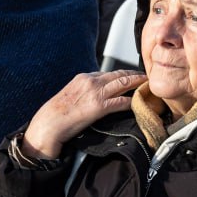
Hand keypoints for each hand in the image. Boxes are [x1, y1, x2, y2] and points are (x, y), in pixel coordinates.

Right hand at [22, 70, 145, 158]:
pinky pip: (120, 101)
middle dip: (134, 75)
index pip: (108, 73)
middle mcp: (90, 81)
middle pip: (118, 74)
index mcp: (83, 78)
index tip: (131, 76)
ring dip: (137, 83)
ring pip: (123, 83)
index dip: (122, 74)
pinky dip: (132, 101)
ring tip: (148, 85)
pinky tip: (140, 103)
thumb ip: (84, 92)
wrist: (48, 124)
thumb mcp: (71, 96)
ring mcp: (95, 93)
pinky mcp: (98, 106)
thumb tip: (94, 97)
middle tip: (146, 76)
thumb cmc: (56, 114)